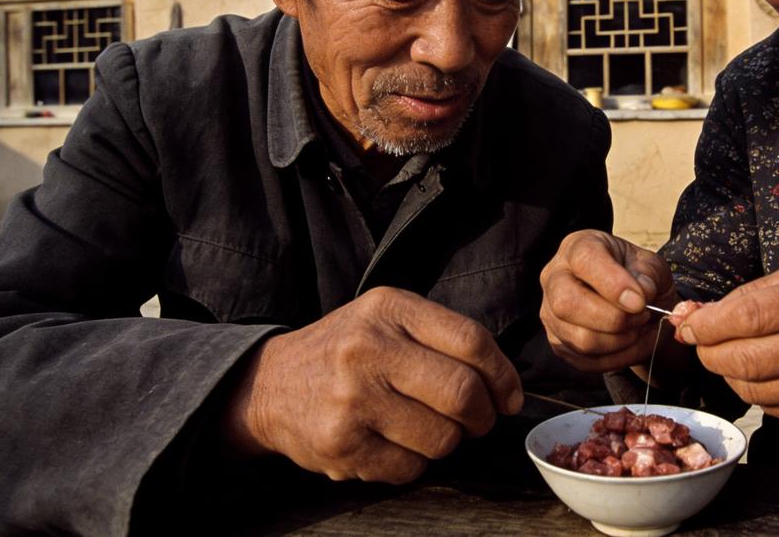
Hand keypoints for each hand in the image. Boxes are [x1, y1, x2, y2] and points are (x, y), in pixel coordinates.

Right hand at [222, 286, 521, 482]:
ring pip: (441, 437)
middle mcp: (369, 348)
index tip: (509, 396)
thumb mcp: (386, 319)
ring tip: (428, 428)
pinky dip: (414, 463)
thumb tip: (505, 385)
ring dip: (448, 441)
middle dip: (483, 416)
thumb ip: (441, 337)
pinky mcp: (340, 443)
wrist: (269, 385)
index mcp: (389, 309)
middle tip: (479, 421)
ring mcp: (352, 398)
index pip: (472, 341)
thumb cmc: (346, 351)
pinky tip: (395, 444)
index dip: (503, 375)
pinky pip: (409, 468)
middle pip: (462, 392)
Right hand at [539, 229, 677, 371]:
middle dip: (613, 319)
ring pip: (580, 339)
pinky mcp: (559, 343)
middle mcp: (554, 278)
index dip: (612, 283)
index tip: (639, 301)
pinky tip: (636, 343)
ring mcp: (551, 313)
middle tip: (643, 315)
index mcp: (577, 247)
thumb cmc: (638, 275)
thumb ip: (648, 276)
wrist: (636, 301)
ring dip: (622, 341)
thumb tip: (639, 297)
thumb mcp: (651, 265)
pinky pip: (587, 362)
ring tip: (642, 328)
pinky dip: (620, 358)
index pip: (584, 260)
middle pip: (566, 304)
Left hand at [677, 261, 778, 424]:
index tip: (689, 324)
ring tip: (731, 354)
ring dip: (729, 373)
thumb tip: (695, 316)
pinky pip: (775, 408)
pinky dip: (756, 390)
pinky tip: (762, 371)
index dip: (708, 324)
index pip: (749, 317)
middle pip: (745, 360)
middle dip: (709, 352)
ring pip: (754, 390)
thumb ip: (751, 294)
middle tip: (701, 341)